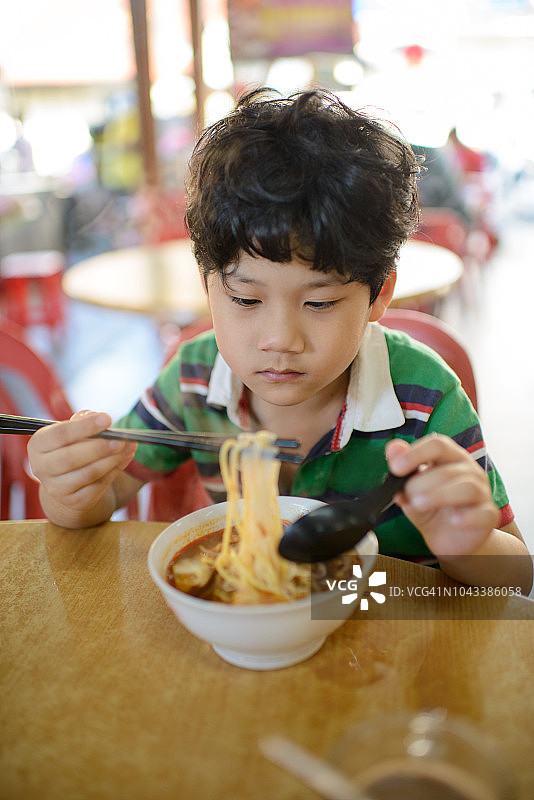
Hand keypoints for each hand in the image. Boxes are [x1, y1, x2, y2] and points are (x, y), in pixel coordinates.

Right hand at [28, 411, 136, 514]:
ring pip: (88, 473)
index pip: (60, 435)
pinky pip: (98, 486)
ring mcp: (57, 488)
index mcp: (38, 445)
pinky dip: (115, 471)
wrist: (67, 481)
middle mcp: (41, 468)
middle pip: (71, 458)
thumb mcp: (73, 431)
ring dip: (112, 459)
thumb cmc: (71, 447)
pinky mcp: (75, 501)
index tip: (107, 419)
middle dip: (99, 447)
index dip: (84, 427)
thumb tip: (99, 418)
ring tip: (129, 446)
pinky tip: (125, 458)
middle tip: (121, 439)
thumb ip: (83, 420)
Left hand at [385, 434, 499, 556]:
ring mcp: (482, 493)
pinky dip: (466, 517)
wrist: (449, 539)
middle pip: (448, 469)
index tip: (396, 468)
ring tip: (419, 505)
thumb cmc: (431, 508)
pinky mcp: (488, 516)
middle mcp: (469, 471)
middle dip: (422, 482)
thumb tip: (393, 449)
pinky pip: (482, 513)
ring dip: (439, 495)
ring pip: (466, 487)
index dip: (416, 454)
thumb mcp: (410, 490)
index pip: (438, 444)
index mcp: (450, 458)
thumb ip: (402, 470)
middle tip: (407, 496)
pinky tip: (453, 521)